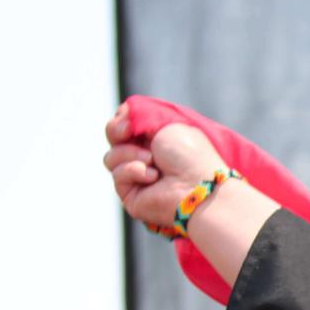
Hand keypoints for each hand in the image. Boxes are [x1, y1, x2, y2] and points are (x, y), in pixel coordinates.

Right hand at [102, 102, 229, 231]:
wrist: (198, 187)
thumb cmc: (189, 155)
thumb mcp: (167, 125)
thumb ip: (142, 116)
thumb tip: (122, 114)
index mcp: (157, 140)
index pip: (124, 126)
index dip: (121, 121)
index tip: (127, 120)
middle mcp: (146, 158)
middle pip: (112, 140)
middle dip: (116, 132)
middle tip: (128, 132)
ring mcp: (138, 178)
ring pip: (111, 158)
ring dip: (130, 153)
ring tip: (152, 161)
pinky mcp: (131, 195)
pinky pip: (118, 176)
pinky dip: (133, 171)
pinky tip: (152, 176)